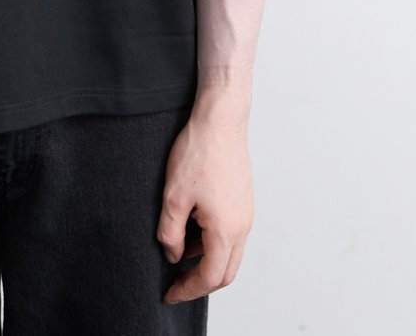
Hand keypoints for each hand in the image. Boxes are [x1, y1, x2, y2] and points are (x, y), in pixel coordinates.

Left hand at [156, 108, 253, 303]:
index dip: (188, 290)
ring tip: (179, 253)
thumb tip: (174, 255)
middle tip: (176, 284)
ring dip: (207, 260)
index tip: (169, 294)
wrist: (221, 119)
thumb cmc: (199, 152)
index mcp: (227, 230)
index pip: (210, 277)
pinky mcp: (243, 199)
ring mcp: (246, 212)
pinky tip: (191, 228)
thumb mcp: (173, 196)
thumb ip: (171, 233)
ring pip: (230, 252)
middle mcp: (243, 226)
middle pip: (226, 272)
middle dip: (201, 282)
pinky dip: (213, 242)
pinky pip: (231, 233)